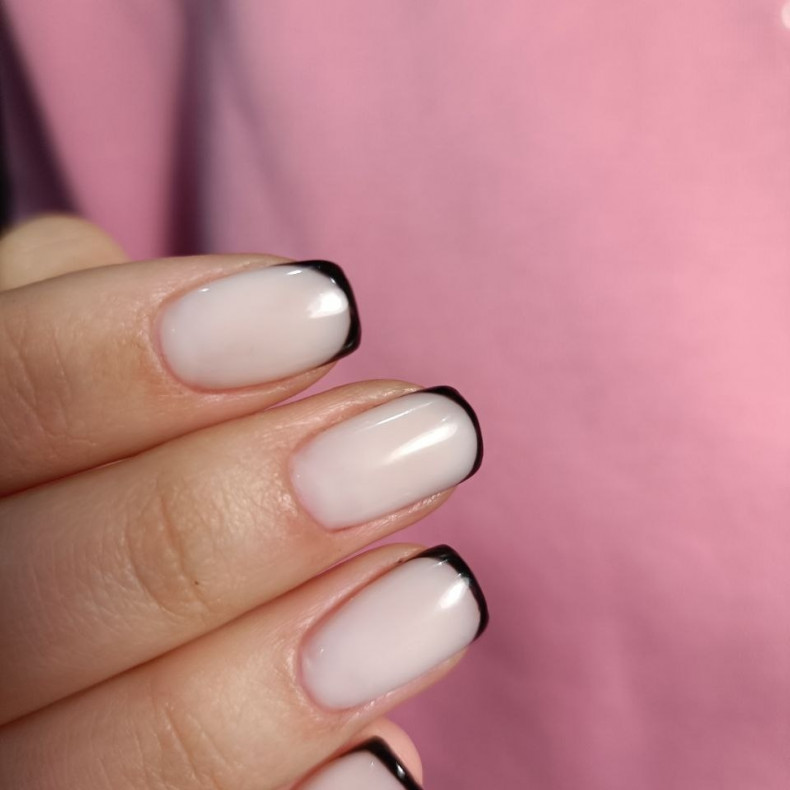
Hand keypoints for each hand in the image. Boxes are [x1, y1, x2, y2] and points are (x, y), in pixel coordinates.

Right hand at [0, 215, 486, 789]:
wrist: (89, 542)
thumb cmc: (83, 427)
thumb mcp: (56, 336)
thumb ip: (97, 328)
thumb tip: (271, 308)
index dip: (126, 358)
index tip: (326, 309)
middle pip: (37, 599)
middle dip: (242, 512)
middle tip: (432, 437)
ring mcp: (13, 752)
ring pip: (99, 753)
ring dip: (284, 675)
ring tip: (440, 588)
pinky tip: (381, 762)